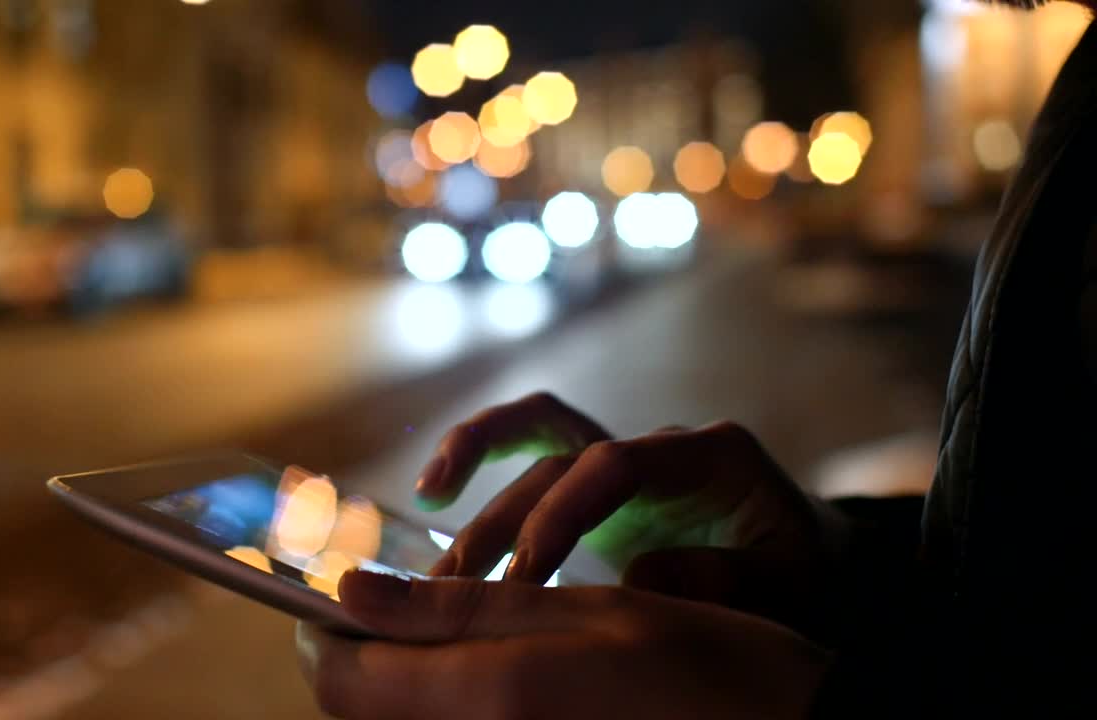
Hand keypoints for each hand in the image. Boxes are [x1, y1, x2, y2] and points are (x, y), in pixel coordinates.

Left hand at [296, 571, 828, 719]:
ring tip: (449, 630)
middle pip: (361, 707)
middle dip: (362, 651)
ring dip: (401, 674)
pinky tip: (487, 668)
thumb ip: (461, 607)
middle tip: (399, 600)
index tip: (334, 589)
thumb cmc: (708, 667)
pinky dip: (442, 696)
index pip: (342, 675)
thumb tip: (352, 591)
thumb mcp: (586, 612)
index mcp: (490, 697)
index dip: (320, 628)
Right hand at [416, 393, 849, 638]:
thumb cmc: (805, 572)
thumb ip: (730, 581)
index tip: (530, 575)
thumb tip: (639, 579)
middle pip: (562, 456)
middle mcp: (657, 448)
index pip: (621, 465)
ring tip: (431, 577)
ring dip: (478, 510)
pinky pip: (530, 463)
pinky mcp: (597, 493)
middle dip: (505, 519)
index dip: (565, 512)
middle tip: (460, 587)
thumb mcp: (791, 582)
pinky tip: (433, 495)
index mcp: (712, 457)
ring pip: (533, 459)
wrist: (812, 562)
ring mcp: (624, 466)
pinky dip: (480, 465)